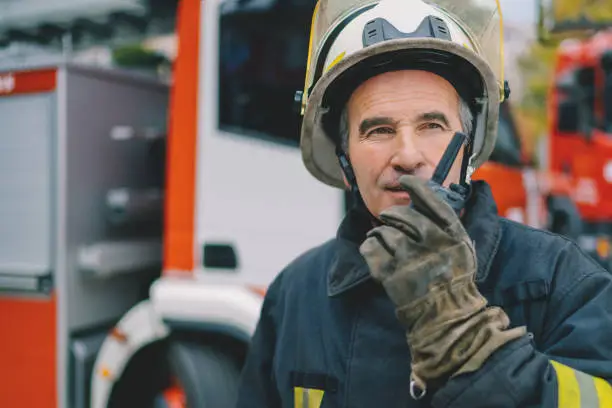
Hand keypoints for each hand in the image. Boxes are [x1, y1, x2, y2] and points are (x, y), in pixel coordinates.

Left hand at [359, 175, 525, 396]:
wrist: (447, 315)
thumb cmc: (454, 277)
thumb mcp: (462, 245)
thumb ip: (446, 222)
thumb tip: (424, 194)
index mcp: (451, 234)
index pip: (430, 199)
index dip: (414, 186)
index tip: (404, 181)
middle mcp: (431, 242)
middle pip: (402, 215)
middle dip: (392, 214)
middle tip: (389, 219)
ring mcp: (409, 259)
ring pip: (383, 231)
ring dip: (380, 233)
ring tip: (383, 239)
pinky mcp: (391, 275)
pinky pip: (370, 249)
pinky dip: (369, 247)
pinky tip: (375, 250)